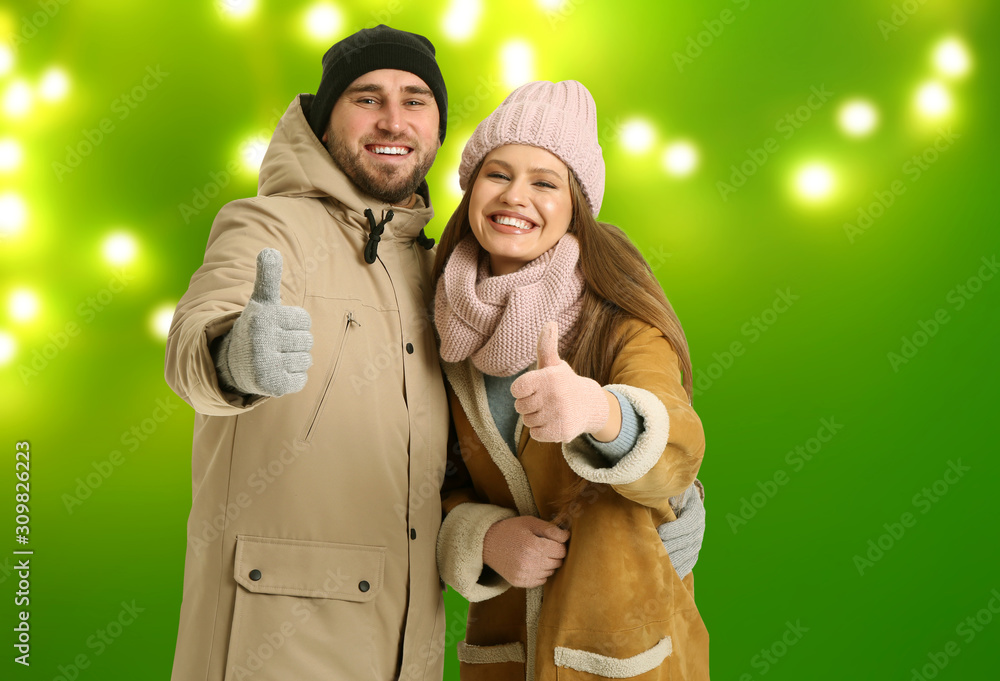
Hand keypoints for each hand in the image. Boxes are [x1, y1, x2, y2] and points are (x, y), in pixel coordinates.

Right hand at [214, 248, 312, 396]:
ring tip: (274, 357)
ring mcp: (265, 364)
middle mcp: (260, 340)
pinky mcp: (272, 385)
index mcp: (262, 316)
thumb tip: (269, 250)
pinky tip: (275, 373)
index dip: (294, 323)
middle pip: (307, 341)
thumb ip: (268, 276)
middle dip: (295, 342)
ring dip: (295, 360)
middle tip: (274, 344)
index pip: (305, 320)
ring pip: (306, 360)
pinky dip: (293, 378)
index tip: (276, 326)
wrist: (232, 364)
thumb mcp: (261, 302)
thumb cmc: (257, 328)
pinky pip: (301, 380)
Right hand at [482, 516, 569, 588]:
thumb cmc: (512, 530)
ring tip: (536, 554)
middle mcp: (529, 562)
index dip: (559, 545)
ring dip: (547, 564)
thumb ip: (551, 529)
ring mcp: (524, 574)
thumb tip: (567, 536)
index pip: (561, 551)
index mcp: (533, 545)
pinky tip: (531, 563)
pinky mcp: (520, 582)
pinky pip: (541, 581)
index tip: (552, 540)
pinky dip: (540, 573)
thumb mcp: (530, 522)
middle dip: (554, 554)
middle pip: (557, 562)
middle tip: (544, 546)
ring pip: (550, 572)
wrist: (487, 543)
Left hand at [510, 321, 608, 442]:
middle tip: (545, 400)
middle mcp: (554, 395)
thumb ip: (546, 346)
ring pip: (527, 421)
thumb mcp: (554, 365)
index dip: (523, 390)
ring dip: (536, 418)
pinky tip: (554, 422)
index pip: (516, 389)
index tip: (535, 388)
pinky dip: (542, 430)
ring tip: (551, 411)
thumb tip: (550, 322)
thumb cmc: (564, 383)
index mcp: (548, 377)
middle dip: (529, 405)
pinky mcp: (561, 432)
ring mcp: (558, 414)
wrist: (591, 406)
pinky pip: (535, 434)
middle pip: (519, 407)